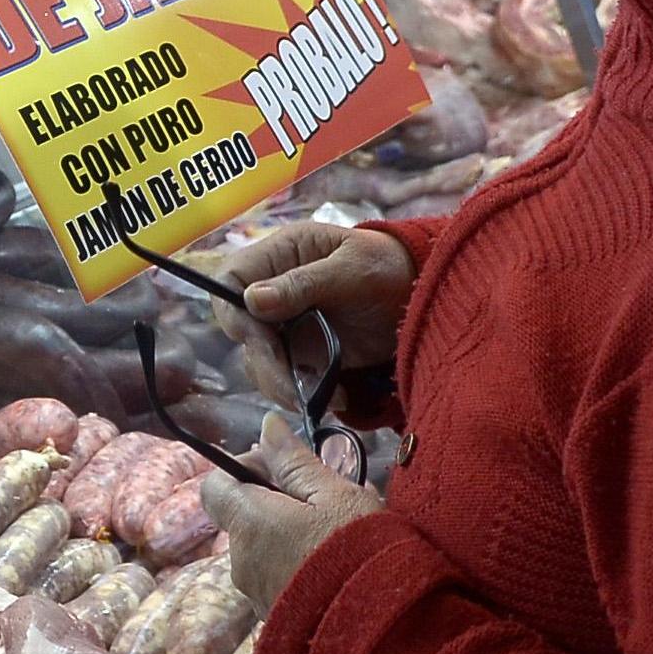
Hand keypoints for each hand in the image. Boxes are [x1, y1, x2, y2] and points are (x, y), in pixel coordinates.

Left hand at [199, 417, 384, 616]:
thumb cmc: (359, 553)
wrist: (380, 633)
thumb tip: (266, 426)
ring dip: (288, 535)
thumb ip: (296, 461)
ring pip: (262, 550)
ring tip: (338, 537)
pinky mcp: (273, 620)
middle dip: (275, 503)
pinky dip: (296, 566)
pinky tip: (335, 568)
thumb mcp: (335, 495)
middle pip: (243, 518)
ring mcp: (254, 595)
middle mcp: (240, 561)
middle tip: (325, 501)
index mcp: (249, 524)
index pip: (215, 486)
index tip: (282, 468)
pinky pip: (276, 579)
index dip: (244, 468)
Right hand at [221, 222, 414, 379]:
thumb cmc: (388, 266)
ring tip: (319, 398)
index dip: (233, 311)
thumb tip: (251, 299)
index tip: (255, 338)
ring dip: (282, 385)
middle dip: (265, 362)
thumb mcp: (352, 269)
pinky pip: (287, 377)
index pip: (230, 280)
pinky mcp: (304, 352)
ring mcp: (287, 324)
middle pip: (242, 330)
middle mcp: (274, 290)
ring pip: (259, 361)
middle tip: (292, 387)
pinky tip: (336, 398)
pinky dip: (303, 392)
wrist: (422, 294)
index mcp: (280, 255)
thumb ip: (303, 283)